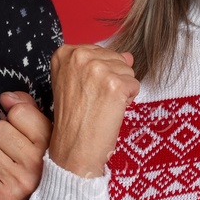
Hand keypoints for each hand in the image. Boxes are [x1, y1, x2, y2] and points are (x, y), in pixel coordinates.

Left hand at [0, 91, 50, 199]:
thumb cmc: (40, 170)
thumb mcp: (44, 139)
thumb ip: (28, 110)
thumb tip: (6, 98)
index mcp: (51, 144)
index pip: (19, 112)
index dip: (13, 118)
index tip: (18, 128)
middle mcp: (37, 163)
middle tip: (10, 152)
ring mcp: (18, 182)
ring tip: (2, 167)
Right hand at [46, 44, 139, 180]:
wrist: (74, 148)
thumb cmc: (74, 119)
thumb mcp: (77, 83)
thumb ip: (100, 63)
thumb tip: (128, 55)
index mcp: (65, 53)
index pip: (99, 51)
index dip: (99, 74)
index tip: (87, 90)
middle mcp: (79, 56)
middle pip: (115, 58)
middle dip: (112, 79)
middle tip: (95, 100)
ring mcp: (97, 69)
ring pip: (127, 70)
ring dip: (121, 89)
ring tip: (102, 105)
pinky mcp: (114, 84)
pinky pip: (134, 85)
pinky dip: (128, 99)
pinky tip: (112, 110)